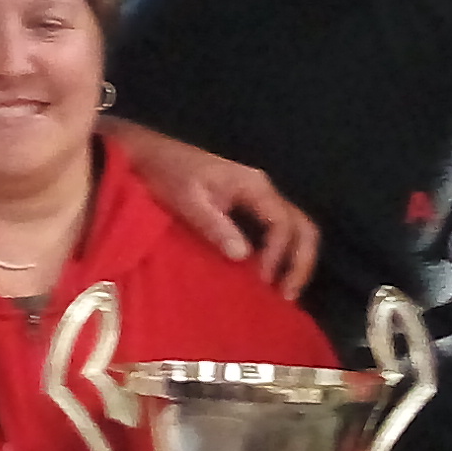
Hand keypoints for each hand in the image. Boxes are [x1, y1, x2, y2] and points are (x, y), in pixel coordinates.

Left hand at [109, 119, 317, 298]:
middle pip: (302, 226)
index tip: (261, 280)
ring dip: (294, 260)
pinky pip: (276, 231)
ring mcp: (257, 197)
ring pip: (294, 229)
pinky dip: (280, 254)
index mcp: (254, 186)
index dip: (278, 254)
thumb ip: (215, 226)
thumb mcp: (188, 201)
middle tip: (286, 295)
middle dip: (300, 262)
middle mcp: (263, 191)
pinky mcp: (246, 206)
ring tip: (281, 293)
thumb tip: (243, 256)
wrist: (150, 155)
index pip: (282, 224)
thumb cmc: (168, 174)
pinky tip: (265, 276)